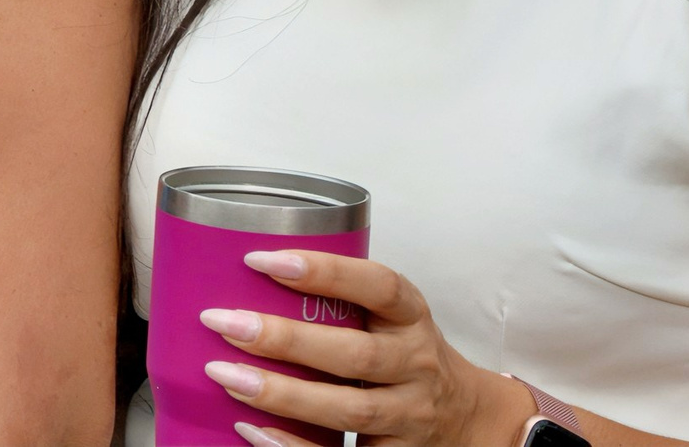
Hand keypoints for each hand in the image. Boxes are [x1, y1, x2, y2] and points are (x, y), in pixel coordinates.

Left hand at [199, 249, 536, 446]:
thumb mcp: (389, 316)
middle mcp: (416, 365)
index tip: (260, 259)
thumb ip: (339, 299)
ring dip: (281, 395)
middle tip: (223, 322)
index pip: (378, 286)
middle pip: (356, 355)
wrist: (465, 416)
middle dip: (284, 340)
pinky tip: (250, 430)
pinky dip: (293, 446)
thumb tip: (241, 277)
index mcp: (412, 317)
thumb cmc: (404, 352)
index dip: (323, 270)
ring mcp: (408, 416)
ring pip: (348, 409)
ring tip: (226, 377)